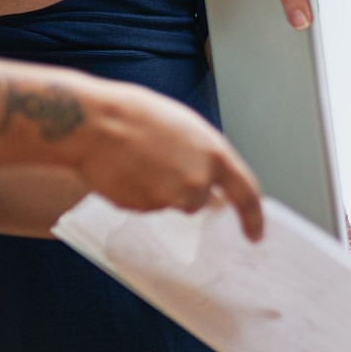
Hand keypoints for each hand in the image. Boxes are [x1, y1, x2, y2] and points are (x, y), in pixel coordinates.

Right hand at [68, 79, 263, 239]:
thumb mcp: (188, 128)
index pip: (246, 194)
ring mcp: (170, 197)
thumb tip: (210, 180)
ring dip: (160, 190)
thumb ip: (205, 156)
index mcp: (215, 156)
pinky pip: (145, 205)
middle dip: (184, 189)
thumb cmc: (138, 116)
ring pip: (171, 203)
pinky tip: (125, 169)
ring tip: (139, 160)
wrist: (94, 124)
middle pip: (199, 201)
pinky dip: (138, 192)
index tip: (256, 235)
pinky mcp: (143, 207)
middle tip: (161, 163)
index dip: (253, 218)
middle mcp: (198, 181)